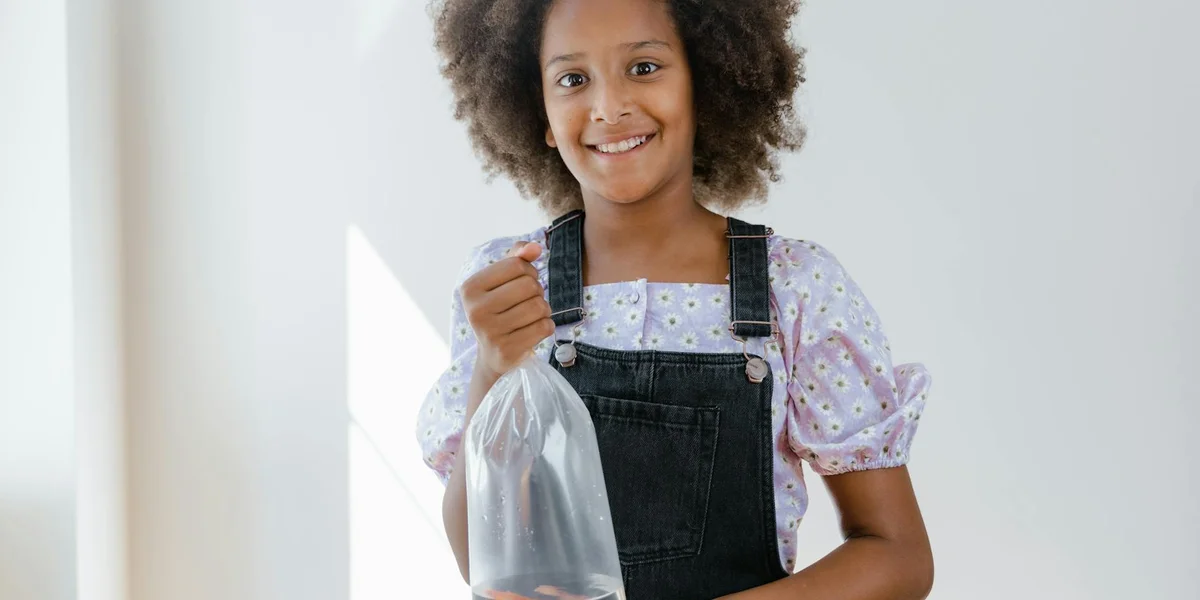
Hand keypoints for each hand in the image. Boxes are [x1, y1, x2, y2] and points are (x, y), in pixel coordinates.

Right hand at [461, 241, 553, 381]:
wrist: (493, 353)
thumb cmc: (501, 309)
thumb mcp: (503, 280)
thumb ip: (518, 257)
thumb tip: (535, 247)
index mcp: (470, 287)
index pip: (516, 265)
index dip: (529, 271)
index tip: (521, 283)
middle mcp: (475, 310)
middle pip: (529, 285)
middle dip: (537, 291)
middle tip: (527, 302)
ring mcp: (489, 332)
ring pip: (539, 306)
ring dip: (543, 310)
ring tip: (531, 316)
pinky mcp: (506, 351)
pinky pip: (544, 327)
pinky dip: (546, 326)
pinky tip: (533, 330)